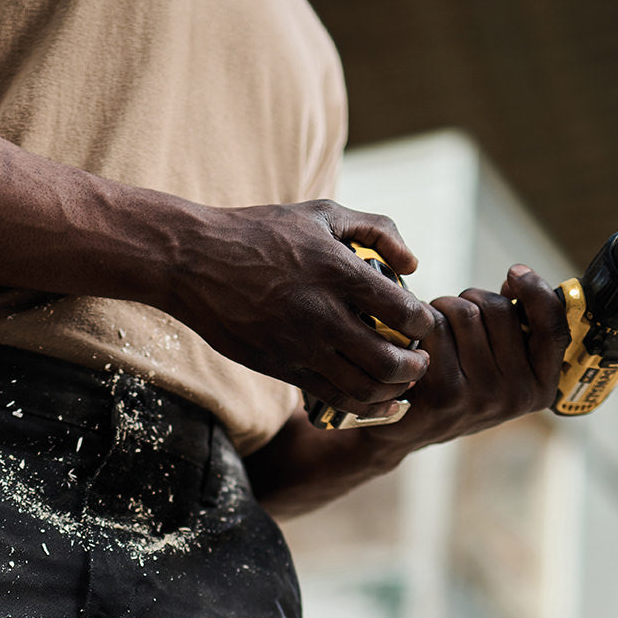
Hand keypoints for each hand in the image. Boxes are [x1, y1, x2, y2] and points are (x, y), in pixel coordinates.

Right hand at [167, 198, 434, 415]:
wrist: (193, 263)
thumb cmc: (258, 232)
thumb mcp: (320, 213)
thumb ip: (376, 229)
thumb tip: (413, 263)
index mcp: (337, 271)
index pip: (402, 310)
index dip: (424, 323)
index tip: (423, 325)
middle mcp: (321, 314)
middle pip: (388, 359)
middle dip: (414, 367)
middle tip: (420, 362)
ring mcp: (298, 346)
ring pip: (361, 387)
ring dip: (391, 391)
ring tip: (401, 384)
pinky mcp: (278, 366)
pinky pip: (330, 396)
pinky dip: (360, 405)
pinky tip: (375, 402)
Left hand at [382, 264, 569, 450]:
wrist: (407, 432)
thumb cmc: (456, 390)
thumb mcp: (498, 370)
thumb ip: (515, 331)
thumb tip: (515, 283)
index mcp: (540, 388)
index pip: (553, 328)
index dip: (538, 292)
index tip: (514, 272)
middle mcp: (516, 396)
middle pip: (498, 310)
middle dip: (471, 298)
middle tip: (453, 310)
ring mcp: (481, 396)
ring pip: (464, 314)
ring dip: (443, 307)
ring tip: (432, 323)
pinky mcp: (444, 394)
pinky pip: (435, 329)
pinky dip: (421, 323)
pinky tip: (414, 338)